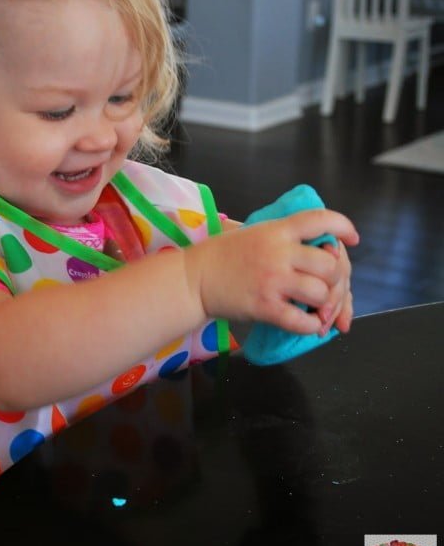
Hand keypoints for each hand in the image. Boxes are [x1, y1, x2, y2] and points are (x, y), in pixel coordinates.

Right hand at [187, 208, 358, 334]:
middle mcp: (279, 252)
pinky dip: (312, 326)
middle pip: (331, 265)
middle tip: (332, 289)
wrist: (194, 278)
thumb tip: (328, 252)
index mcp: (278, 230)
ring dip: (326, 305)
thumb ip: (288, 238)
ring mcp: (273, 280)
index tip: (351, 239)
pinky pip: (303, 321)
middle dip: (338, 280)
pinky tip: (309, 324)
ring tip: (318, 309)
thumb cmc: (226, 256)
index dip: (344, 227)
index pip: (321, 219)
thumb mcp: (257, 233)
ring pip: (322, 293)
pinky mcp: (265, 307)